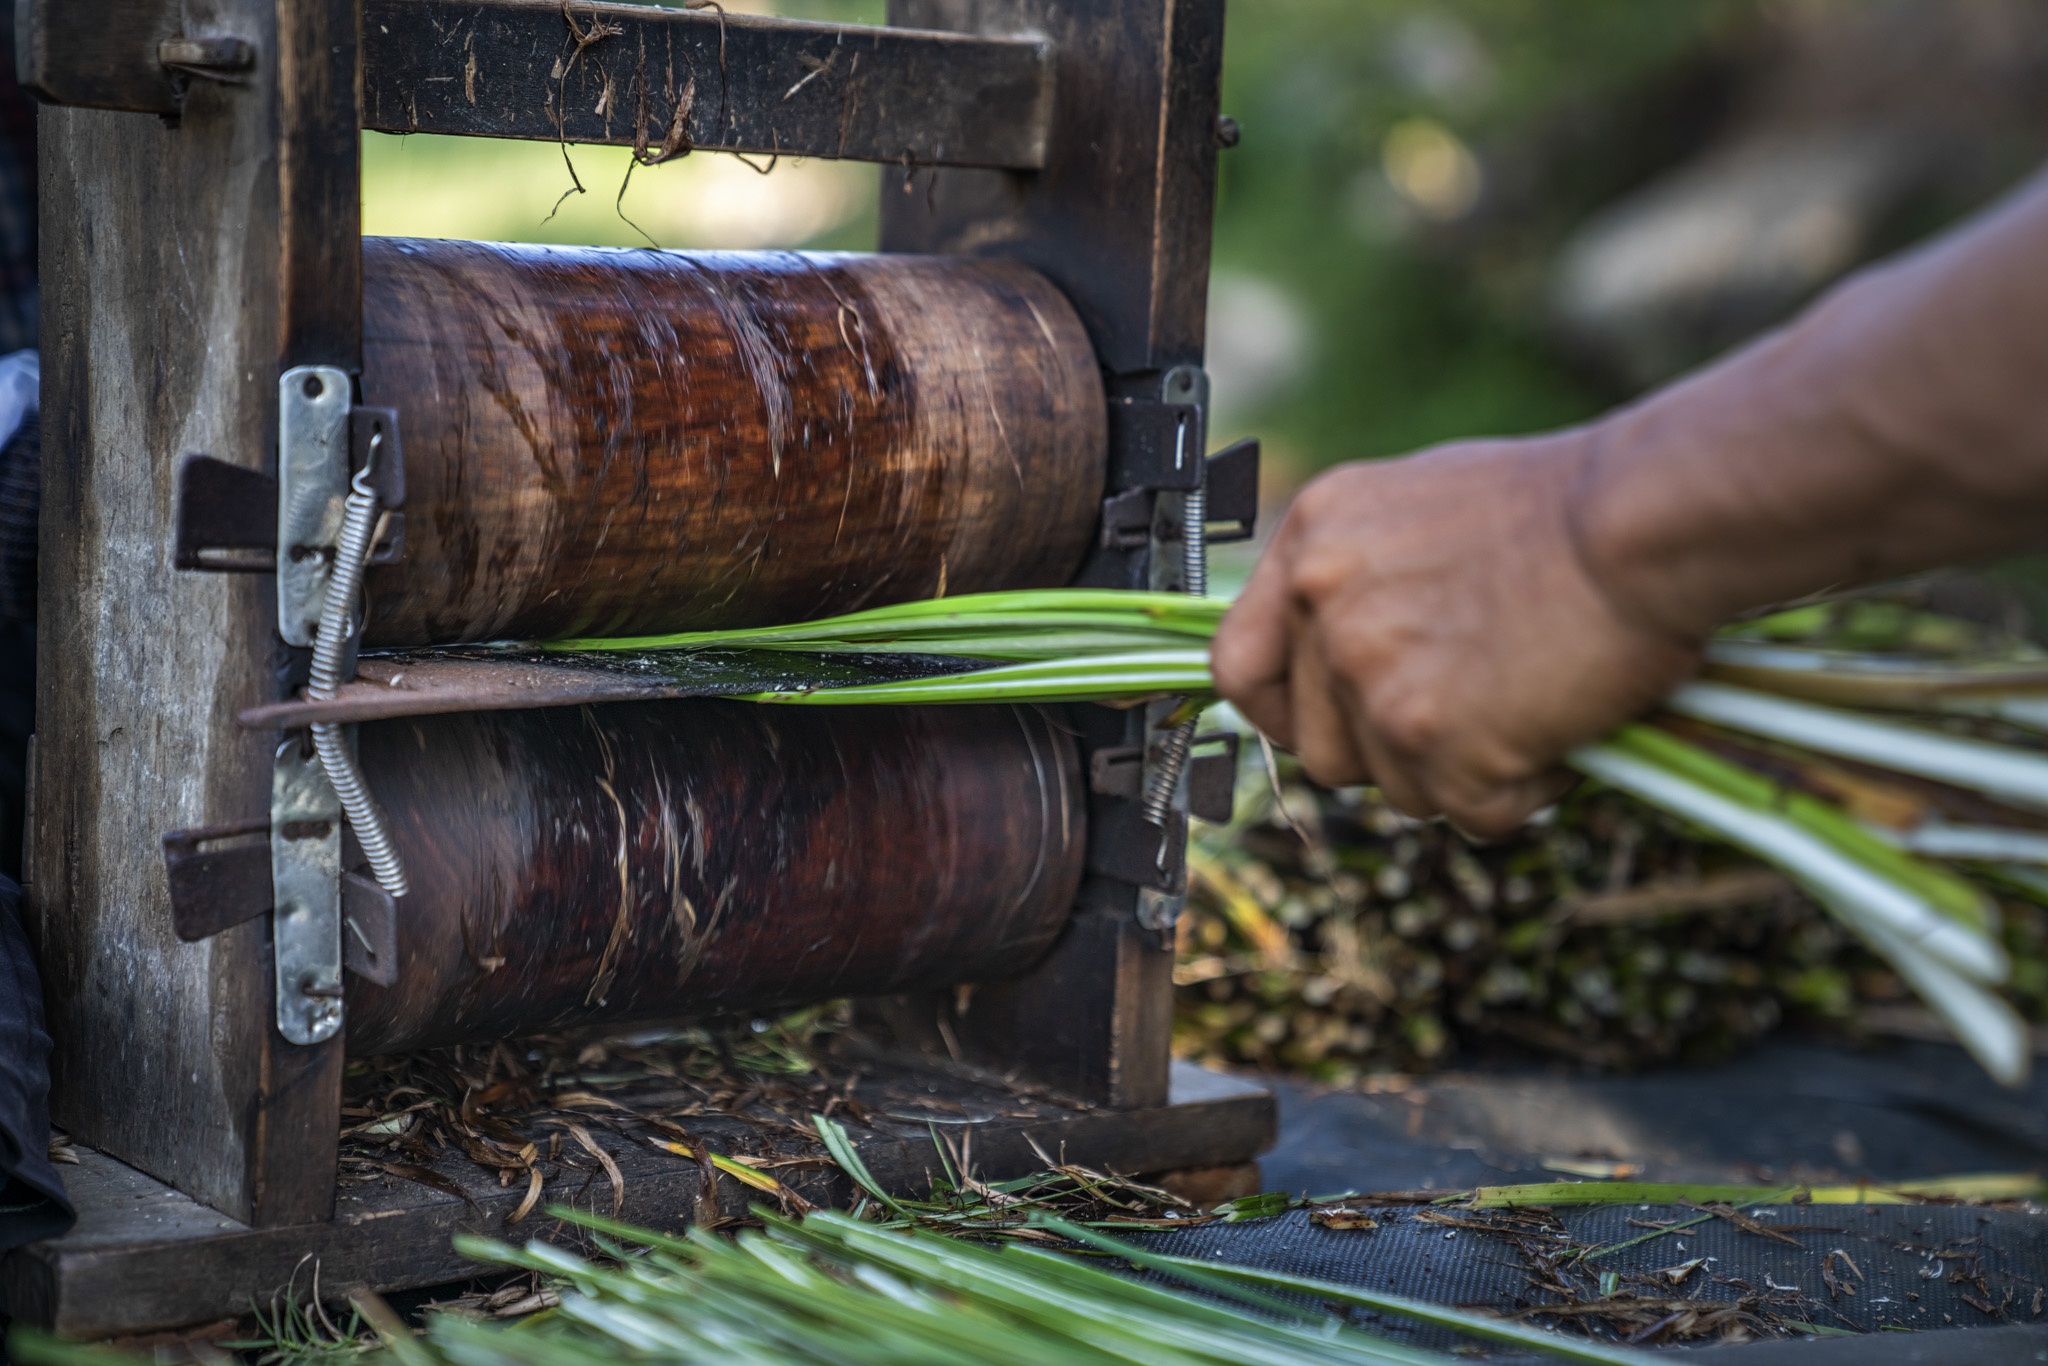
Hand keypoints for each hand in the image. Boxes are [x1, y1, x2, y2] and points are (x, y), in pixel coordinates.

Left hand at [1210, 434, 1703, 836]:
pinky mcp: (1430, 738)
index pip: (1240, 667)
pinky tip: (1563, 727)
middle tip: (1475, 712)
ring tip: (1532, 703)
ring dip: (1462, 772)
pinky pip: (1470, 813)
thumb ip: (1364, 578)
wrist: (1644, 519)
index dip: (1282, 715)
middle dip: (1394, 753)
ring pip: (1396, 789)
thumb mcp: (1422, 508)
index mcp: (1313, 539)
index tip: (1331, 727)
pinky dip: (1523, 791)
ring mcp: (1370, 674)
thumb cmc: (1568, 508)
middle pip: (1321, 749)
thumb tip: (1341, 650)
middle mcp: (1322, 604)